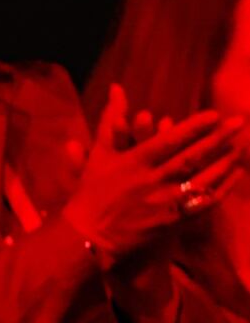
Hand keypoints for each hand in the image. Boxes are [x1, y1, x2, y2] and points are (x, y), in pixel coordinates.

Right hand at [61, 86, 243, 265]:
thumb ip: (111, 119)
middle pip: (189, 158)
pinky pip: (202, 204)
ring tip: (241, 146)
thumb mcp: (100, 152)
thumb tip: (117, 87)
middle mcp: (149, 181)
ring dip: (224, 163)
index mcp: (132, 163)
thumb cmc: (92, 190)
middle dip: (216, 139)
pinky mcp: (171, 221)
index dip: (191, 128)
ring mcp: (163, 203)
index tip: (213, 115)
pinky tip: (235, 174)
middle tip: (239, 122)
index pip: (167, 142)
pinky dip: (221, 189)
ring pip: (200, 180)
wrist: (88, 235)